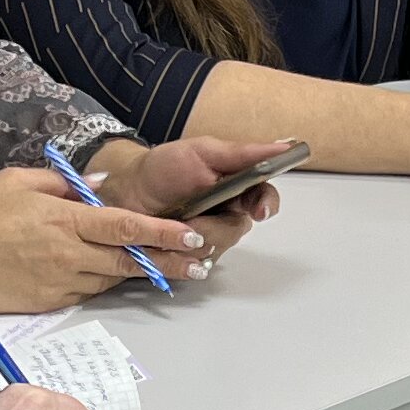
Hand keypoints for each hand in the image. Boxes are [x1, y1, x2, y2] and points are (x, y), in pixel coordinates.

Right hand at [0, 163, 201, 311]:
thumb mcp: (21, 181)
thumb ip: (65, 183)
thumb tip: (97, 184)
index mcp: (64, 222)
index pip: (127, 227)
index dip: (164, 233)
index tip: (192, 236)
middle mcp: (68, 255)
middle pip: (130, 260)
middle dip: (170, 261)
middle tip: (202, 261)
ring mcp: (60, 282)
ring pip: (112, 277)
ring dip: (143, 273)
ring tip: (175, 268)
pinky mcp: (50, 302)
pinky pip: (88, 290)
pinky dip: (106, 281)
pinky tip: (120, 274)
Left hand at [103, 133, 289, 257]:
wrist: (125, 193)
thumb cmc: (162, 169)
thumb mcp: (202, 152)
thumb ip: (242, 153)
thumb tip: (284, 146)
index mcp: (236, 186)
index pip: (265, 199)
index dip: (266, 205)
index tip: (259, 210)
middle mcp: (228, 214)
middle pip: (239, 228)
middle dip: (213, 225)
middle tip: (190, 218)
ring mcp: (210, 237)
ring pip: (218, 247)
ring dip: (193, 238)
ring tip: (170, 224)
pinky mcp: (191, 257)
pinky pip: (198, 263)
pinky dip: (181, 254)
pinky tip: (166, 242)